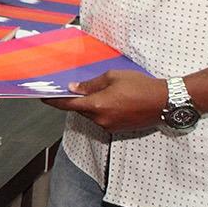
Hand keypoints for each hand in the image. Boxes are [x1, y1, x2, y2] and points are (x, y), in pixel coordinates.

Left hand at [44, 70, 165, 131]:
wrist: (164, 102)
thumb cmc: (141, 86)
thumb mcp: (113, 77)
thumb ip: (91, 84)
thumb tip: (74, 88)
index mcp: (98, 105)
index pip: (69, 105)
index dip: (54, 101)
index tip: (43, 98)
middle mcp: (101, 119)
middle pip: (80, 110)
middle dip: (77, 100)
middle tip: (76, 87)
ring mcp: (109, 126)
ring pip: (92, 115)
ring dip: (91, 105)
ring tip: (104, 91)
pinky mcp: (118, 129)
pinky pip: (103, 119)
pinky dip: (102, 110)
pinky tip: (112, 100)